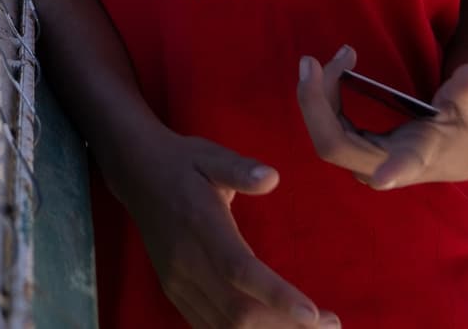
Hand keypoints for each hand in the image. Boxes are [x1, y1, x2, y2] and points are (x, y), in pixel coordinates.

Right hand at [111, 131, 340, 327]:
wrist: (136, 174)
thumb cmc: (182, 162)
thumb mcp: (211, 154)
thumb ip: (240, 168)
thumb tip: (272, 178)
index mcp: (200, 226)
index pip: (239, 270)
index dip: (276, 296)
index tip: (314, 314)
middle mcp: (186, 262)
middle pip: (236, 312)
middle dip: (285, 326)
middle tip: (331, 326)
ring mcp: (178, 282)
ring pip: (224, 327)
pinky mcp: (175, 292)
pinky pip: (209, 327)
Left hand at [296, 47, 467, 190]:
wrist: (465, 147)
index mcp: (418, 158)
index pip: (400, 167)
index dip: (392, 171)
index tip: (382, 179)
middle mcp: (383, 165)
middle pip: (333, 144)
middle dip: (315, 102)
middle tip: (312, 60)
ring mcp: (364, 160)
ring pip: (324, 134)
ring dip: (317, 93)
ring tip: (340, 54)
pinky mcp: (356, 148)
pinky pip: (326, 125)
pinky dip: (323, 94)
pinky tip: (335, 66)